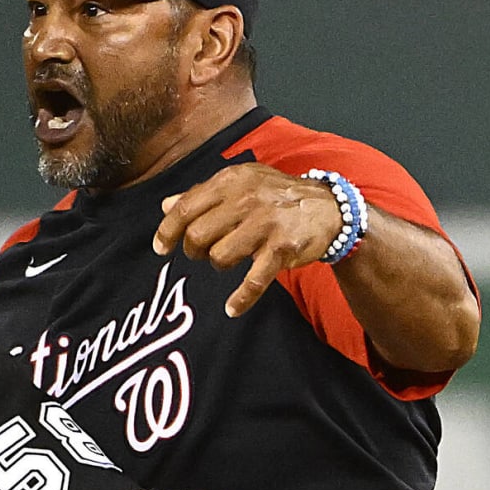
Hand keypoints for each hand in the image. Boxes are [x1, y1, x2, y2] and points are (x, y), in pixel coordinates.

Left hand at [152, 163, 341, 316]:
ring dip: (218, 265)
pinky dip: (241, 298)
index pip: (185, 207)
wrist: (328, 208)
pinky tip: (232, 308)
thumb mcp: (240, 183)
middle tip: (203, 254)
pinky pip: (253, 281)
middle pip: (198, 235)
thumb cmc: (276, 196)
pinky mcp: (282, 249)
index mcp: (231, 181)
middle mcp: (247, 199)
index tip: (160, 248)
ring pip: (220, 257)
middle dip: (194, 251)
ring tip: (229, 260)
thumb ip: (203, 194)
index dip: (167, 231)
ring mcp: (265, 225)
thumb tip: (166, 206)